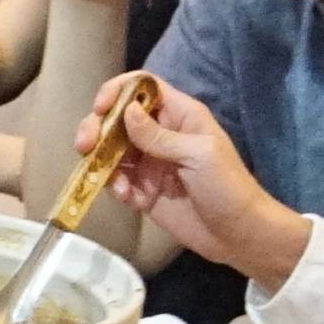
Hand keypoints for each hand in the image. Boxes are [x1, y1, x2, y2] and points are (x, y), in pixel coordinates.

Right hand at [96, 75, 312, 283]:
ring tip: (115, 183)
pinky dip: (115, 188)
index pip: (143, 88)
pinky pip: (118, 182)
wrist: (239, 235)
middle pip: (117, 118)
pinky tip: (129, 198)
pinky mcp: (144, 191)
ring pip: (111, 150)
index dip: (118, 91)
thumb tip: (125, 111)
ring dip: (103, 162)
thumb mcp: (198, 155)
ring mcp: (150, 163)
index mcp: (179, 115)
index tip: (101, 107)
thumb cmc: (228, 187)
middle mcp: (161, 134)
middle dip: (97, 128)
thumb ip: (159, 135)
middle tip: (85, 146)